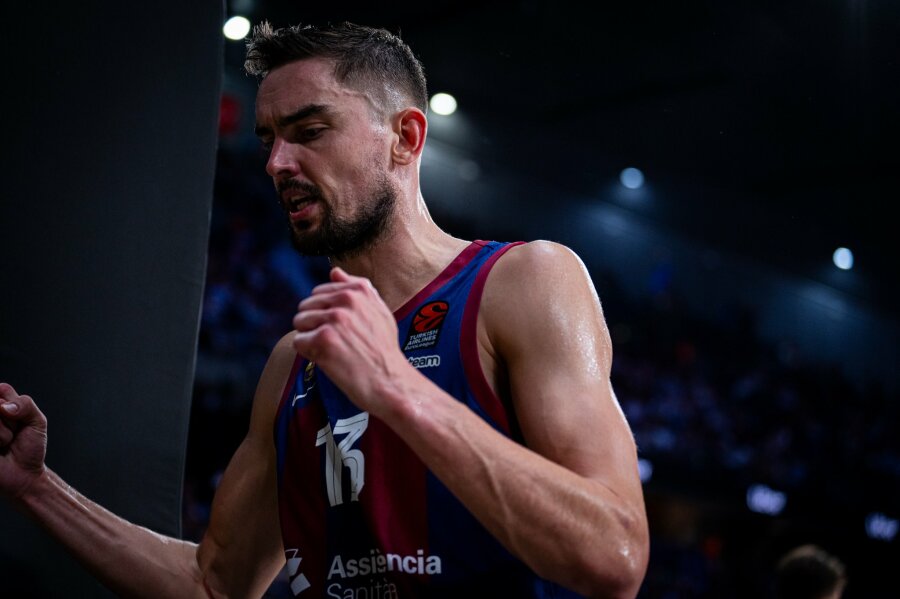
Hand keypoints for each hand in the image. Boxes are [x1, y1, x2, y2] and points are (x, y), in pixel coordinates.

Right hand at [0, 382, 47, 499]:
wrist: (23, 475)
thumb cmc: (29, 447)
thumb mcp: (37, 421)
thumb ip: (25, 405)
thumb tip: (3, 406)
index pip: (1, 389)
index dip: (14, 405)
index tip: (17, 418)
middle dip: (10, 420)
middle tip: (12, 433)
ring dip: (3, 433)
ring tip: (4, 443)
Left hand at [292, 267, 411, 416]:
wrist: (389, 381)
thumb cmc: (384, 350)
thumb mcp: (379, 311)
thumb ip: (356, 288)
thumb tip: (334, 271)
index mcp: (358, 290)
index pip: (318, 292)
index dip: (325, 314)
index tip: (341, 329)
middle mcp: (346, 300)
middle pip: (306, 307)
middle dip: (314, 325)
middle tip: (336, 343)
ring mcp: (334, 319)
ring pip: (300, 323)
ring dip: (310, 339)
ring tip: (332, 351)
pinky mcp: (323, 339)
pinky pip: (298, 342)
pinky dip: (308, 354)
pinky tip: (327, 360)